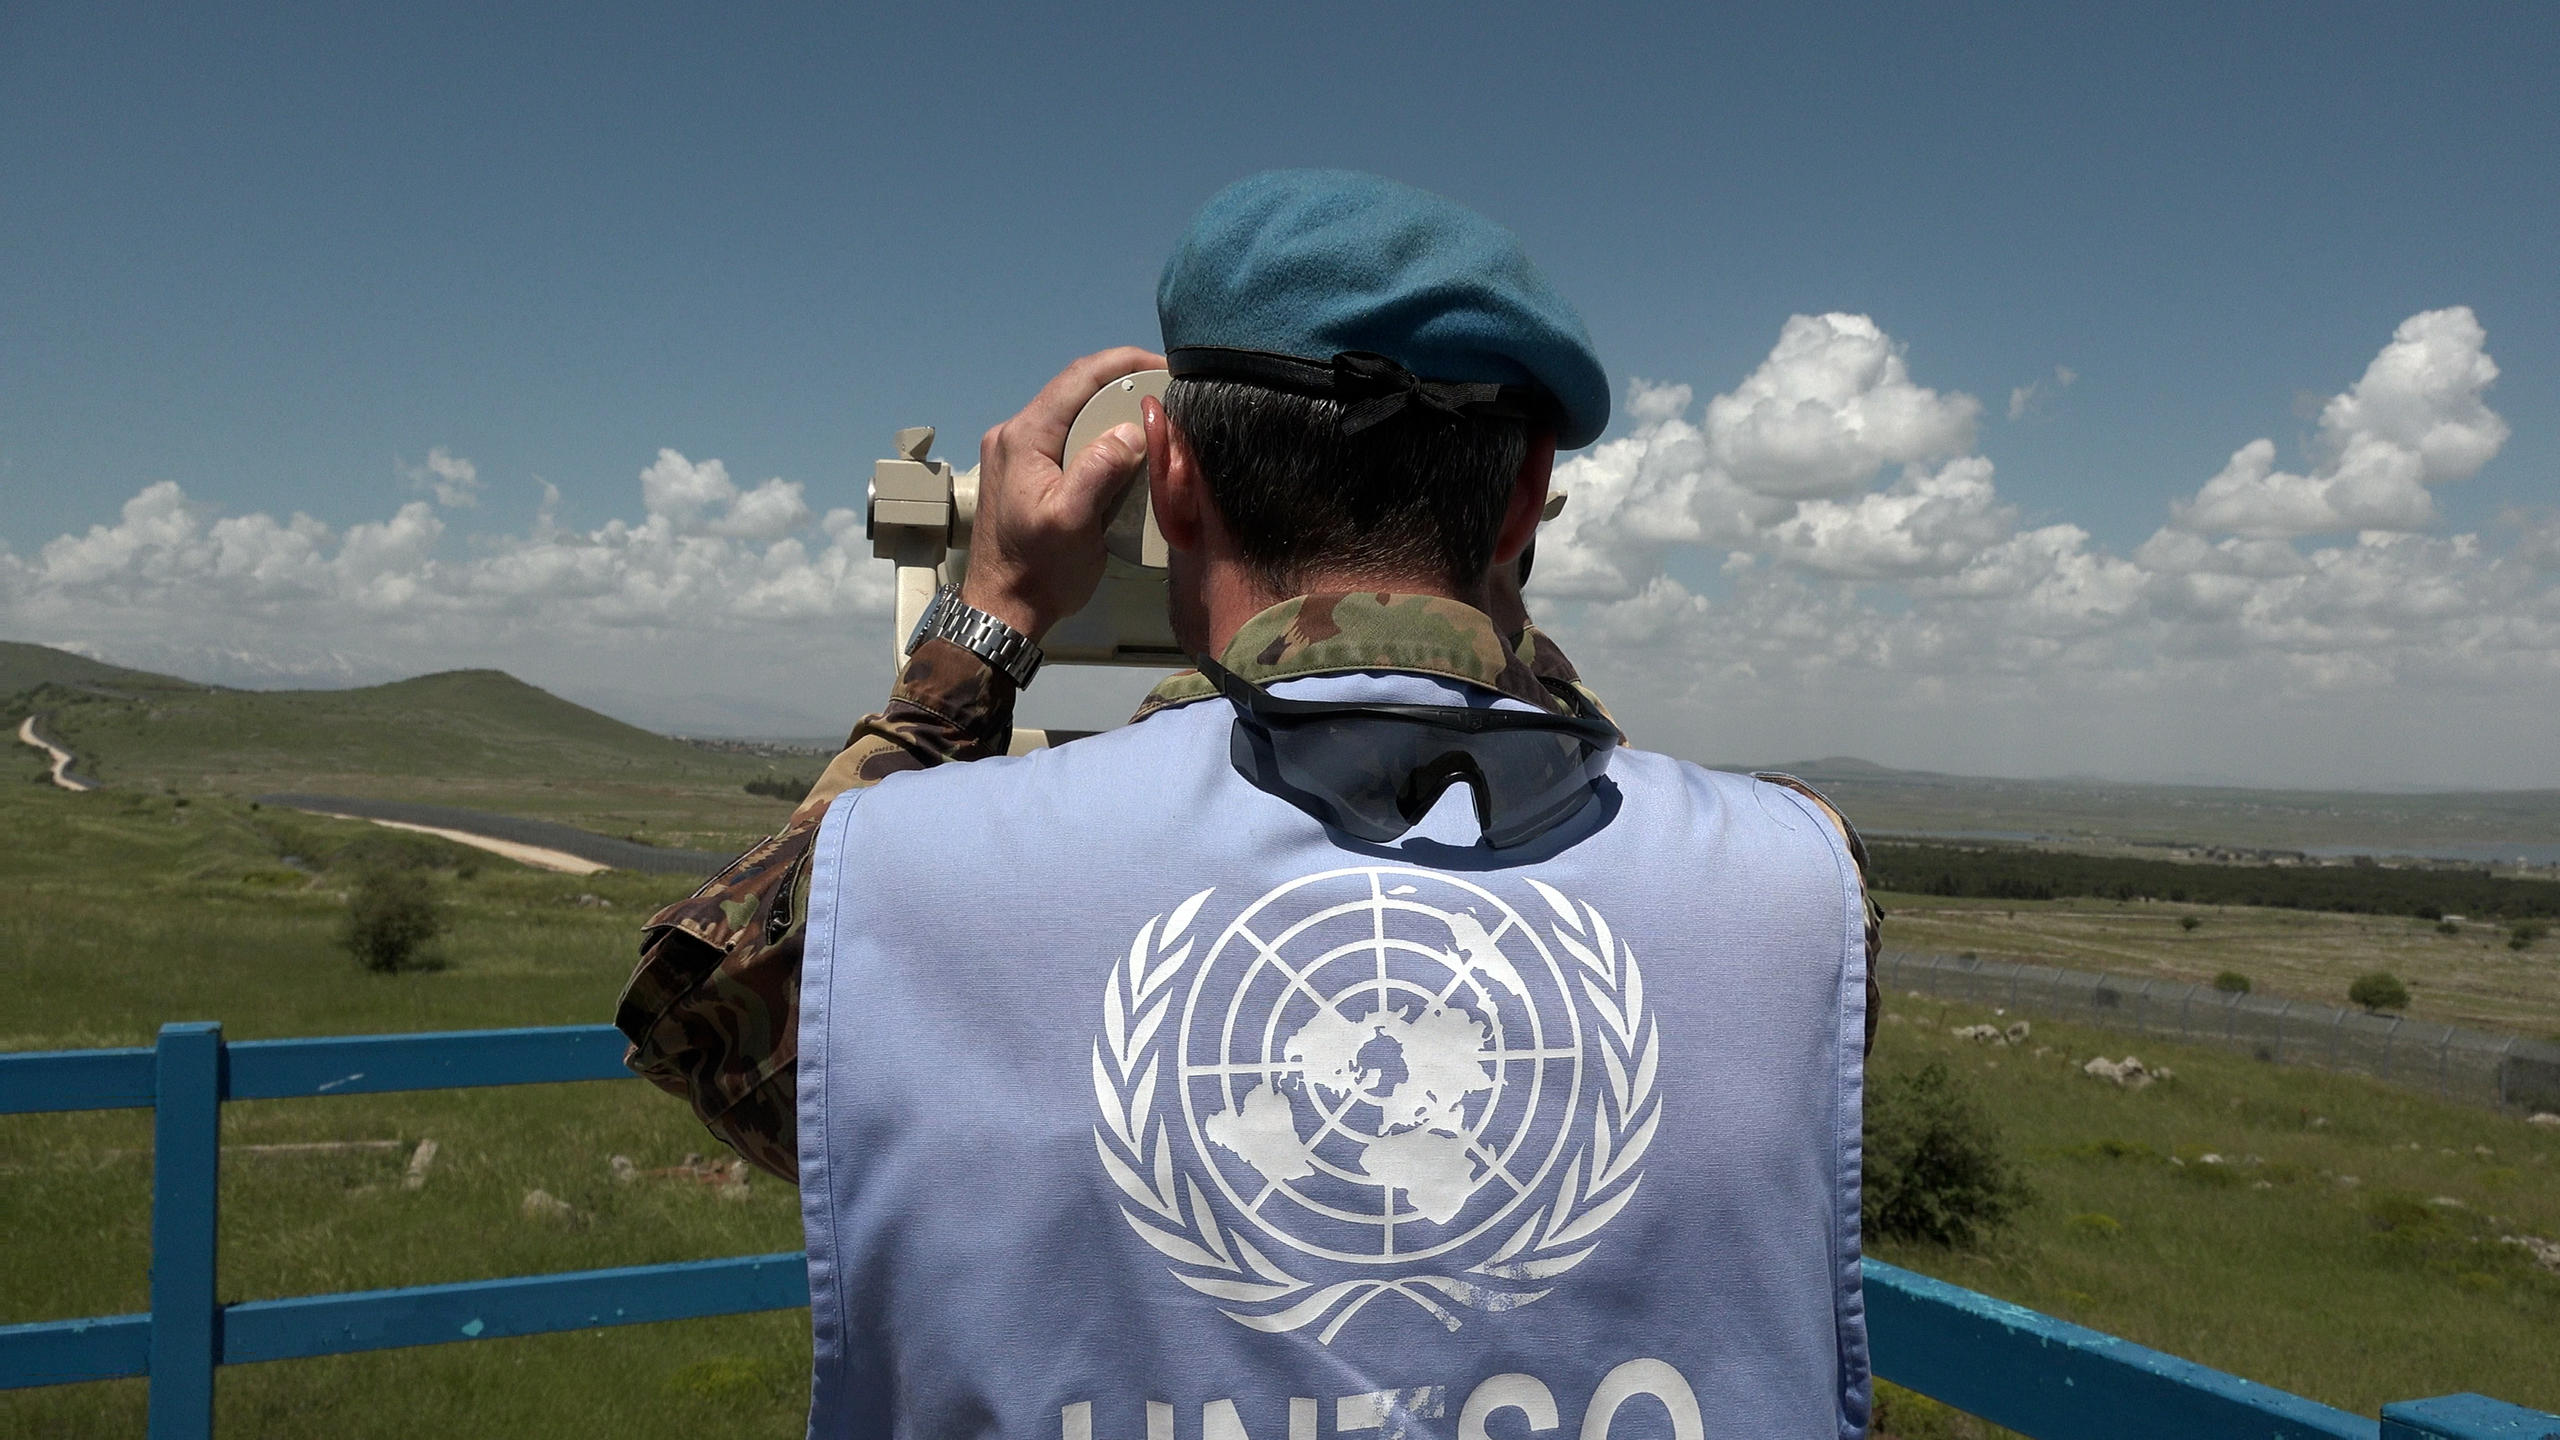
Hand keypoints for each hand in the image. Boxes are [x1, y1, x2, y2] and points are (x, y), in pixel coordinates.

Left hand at [960, 346, 1163, 640]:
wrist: (1003, 610)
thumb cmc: (1037, 571)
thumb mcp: (1073, 522)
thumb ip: (1100, 470)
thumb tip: (1132, 431)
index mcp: (1023, 437)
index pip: (1078, 378)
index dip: (1124, 363)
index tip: (1163, 367)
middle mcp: (1014, 435)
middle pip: (1077, 392)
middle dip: (1124, 388)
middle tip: (1167, 397)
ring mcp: (1016, 453)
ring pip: (1073, 415)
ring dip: (1113, 414)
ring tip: (1154, 421)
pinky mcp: (1025, 472)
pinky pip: (1068, 439)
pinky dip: (1099, 437)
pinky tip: (1125, 451)